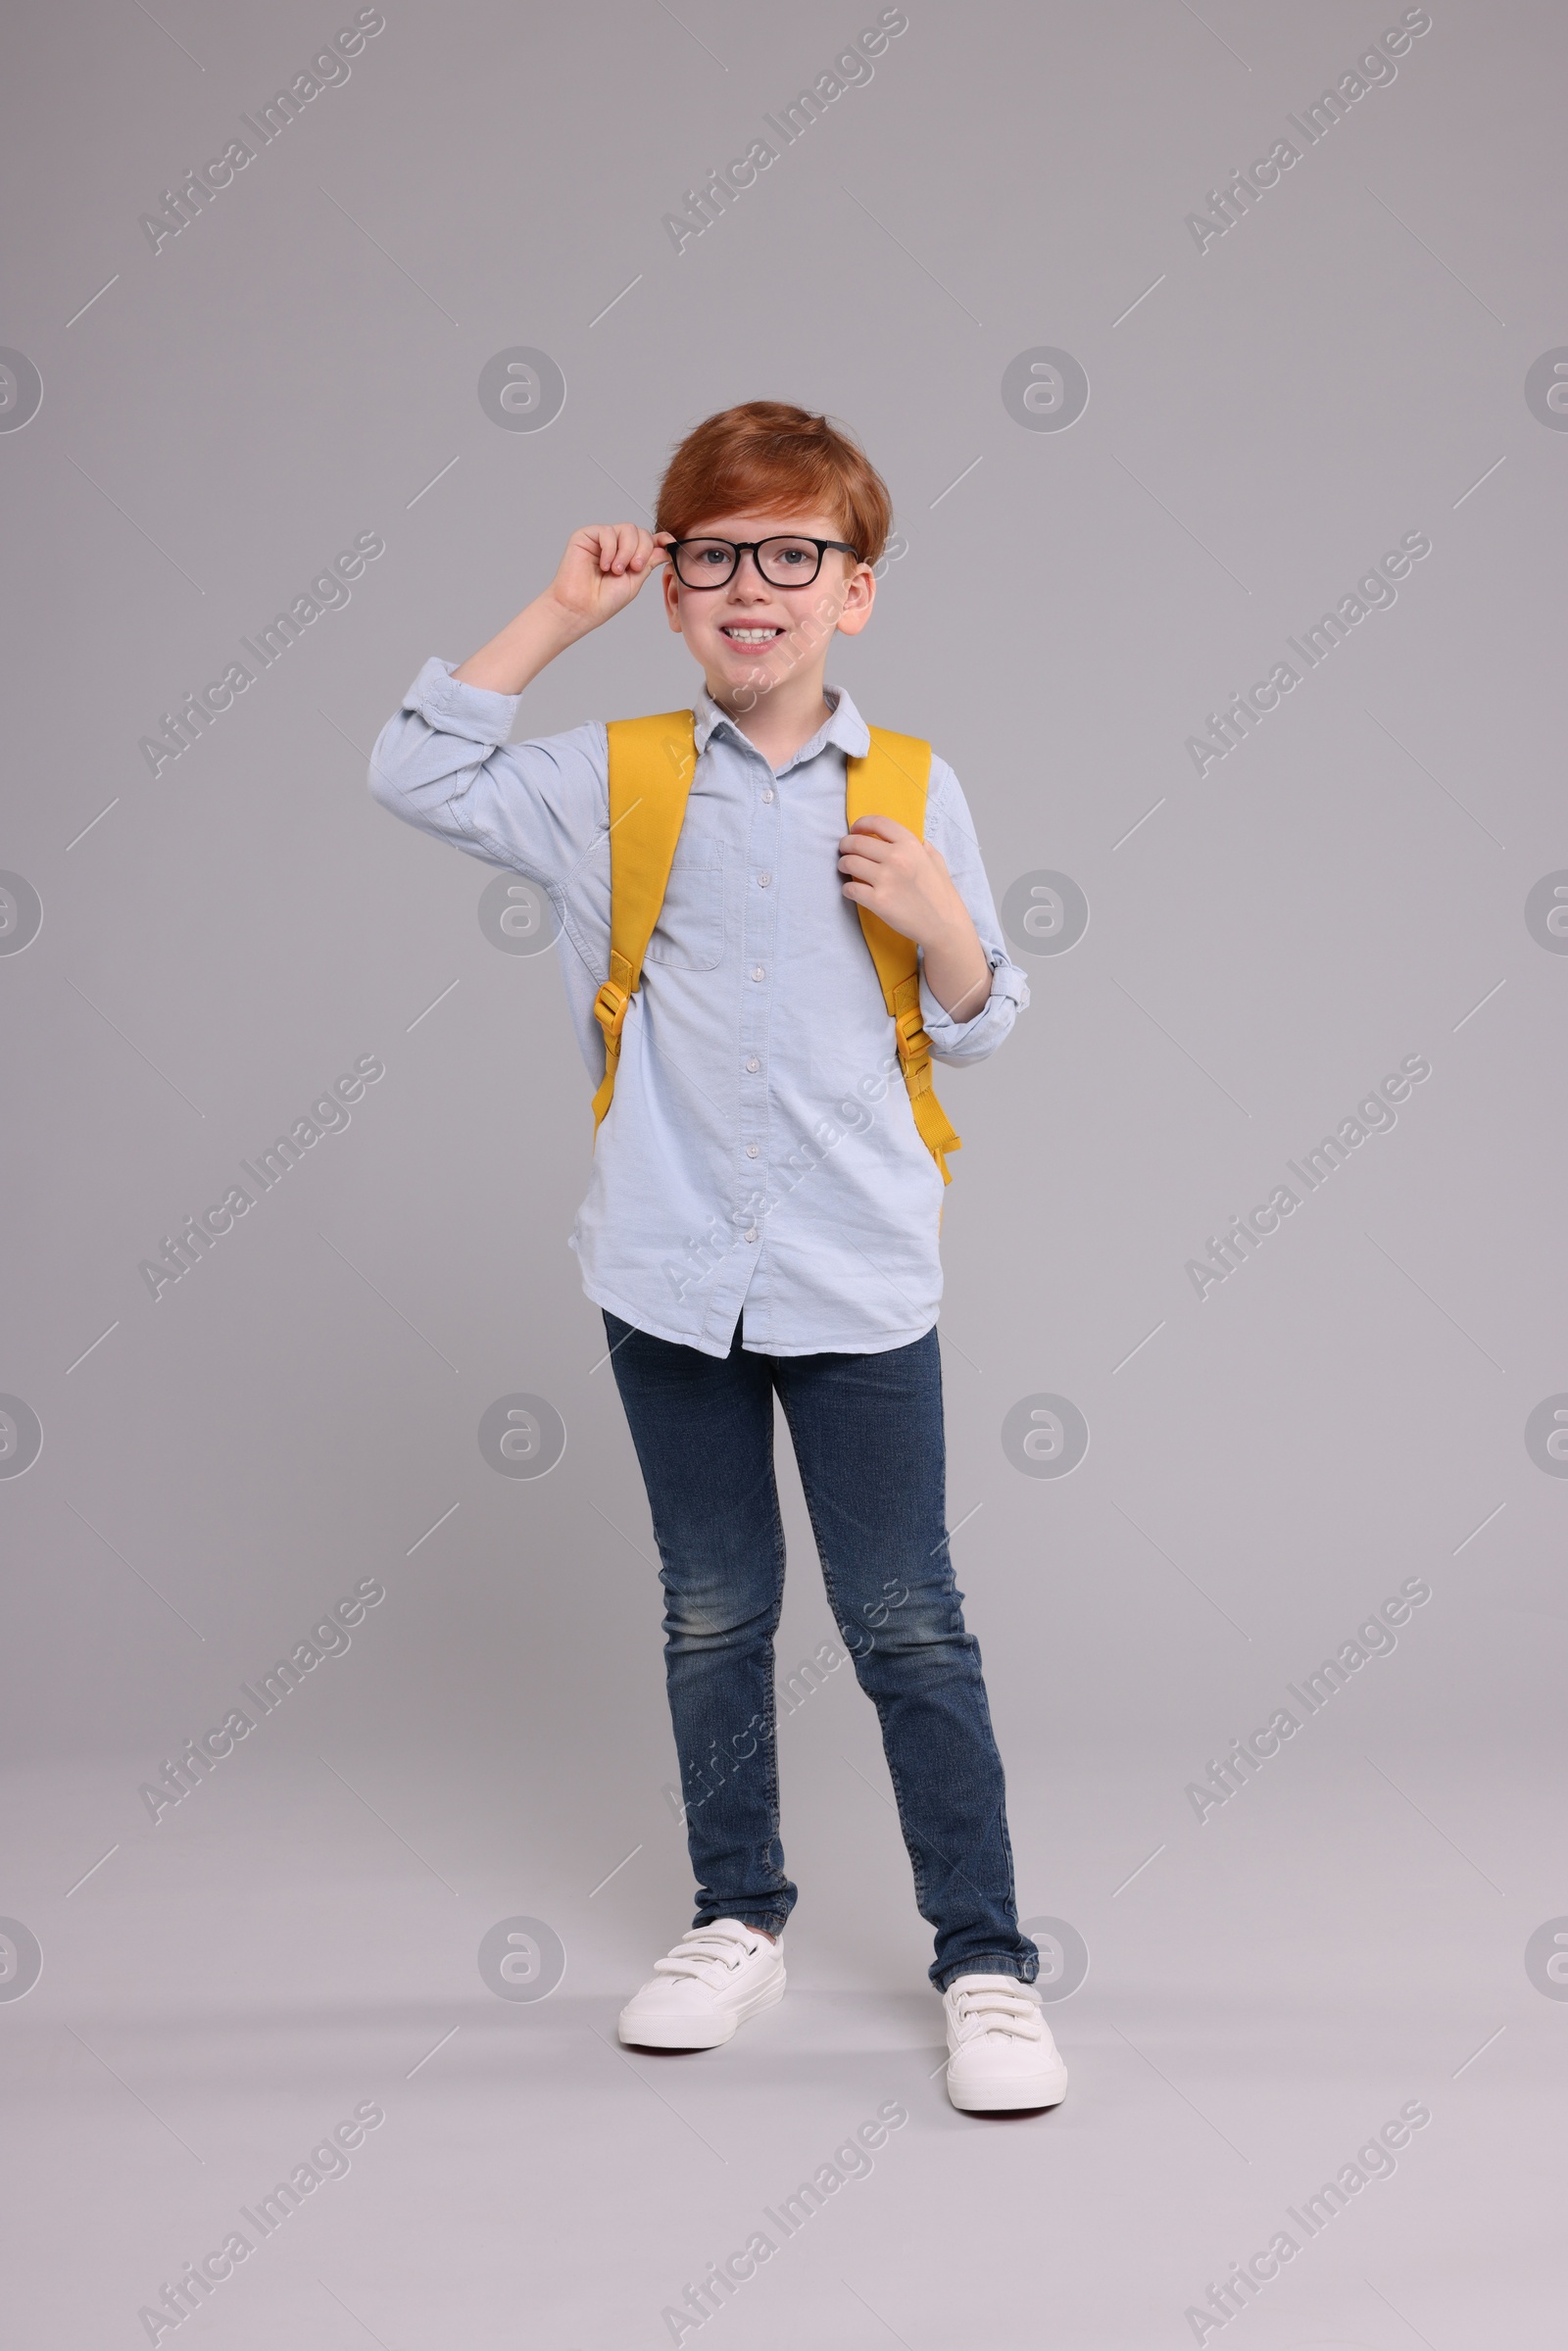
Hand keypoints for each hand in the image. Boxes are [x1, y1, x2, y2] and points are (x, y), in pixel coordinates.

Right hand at [543, 524, 669, 633]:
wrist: (581, 608)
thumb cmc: (604, 600)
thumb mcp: (634, 581)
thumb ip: (649, 562)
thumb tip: (666, 546)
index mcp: (628, 556)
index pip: (648, 540)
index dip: (661, 539)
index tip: (670, 542)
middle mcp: (616, 545)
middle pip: (640, 532)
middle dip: (642, 550)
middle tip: (633, 569)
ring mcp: (601, 539)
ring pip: (627, 529)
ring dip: (626, 551)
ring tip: (616, 571)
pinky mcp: (586, 535)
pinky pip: (607, 531)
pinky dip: (609, 549)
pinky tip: (604, 565)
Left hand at [837, 813, 965, 945]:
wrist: (944, 925)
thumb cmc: (941, 894)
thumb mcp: (936, 861)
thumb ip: (922, 847)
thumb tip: (915, 840)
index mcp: (910, 845)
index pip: (878, 822)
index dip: (861, 824)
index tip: (855, 830)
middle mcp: (897, 858)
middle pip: (857, 842)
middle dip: (846, 845)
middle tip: (845, 850)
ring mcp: (886, 879)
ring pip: (849, 863)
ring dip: (843, 864)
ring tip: (845, 868)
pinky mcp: (878, 901)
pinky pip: (850, 888)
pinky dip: (847, 889)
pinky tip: (852, 890)